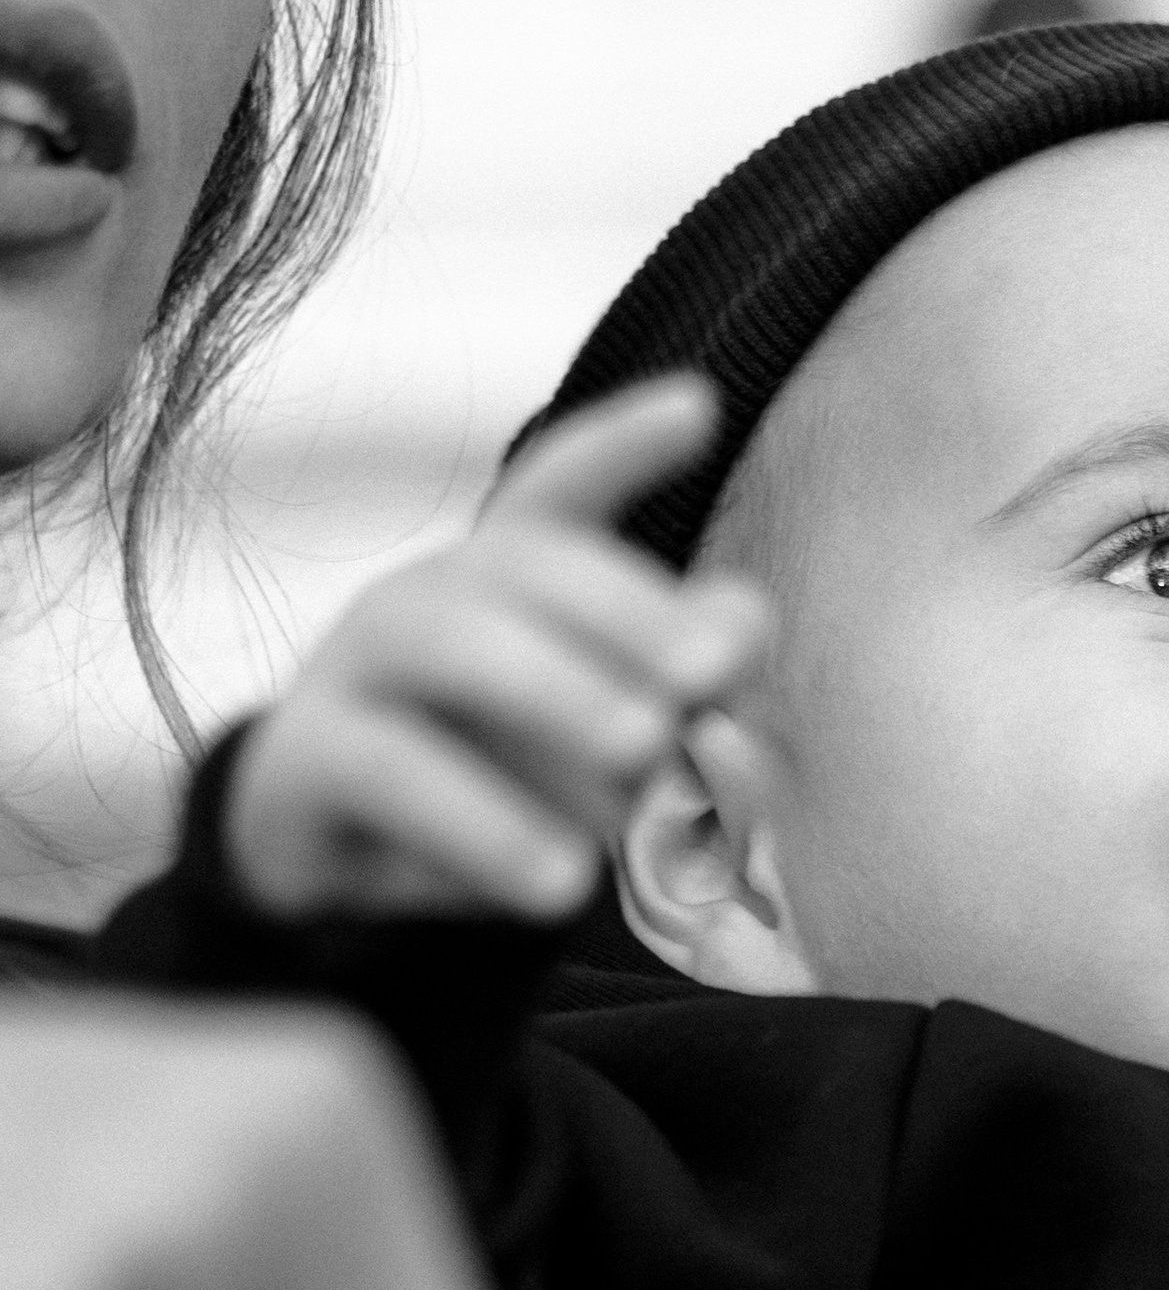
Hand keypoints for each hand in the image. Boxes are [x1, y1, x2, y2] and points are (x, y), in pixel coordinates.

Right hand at [226, 375, 769, 922]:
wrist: (326, 864)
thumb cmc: (492, 774)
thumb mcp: (598, 729)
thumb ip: (680, 677)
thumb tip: (746, 622)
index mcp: (501, 577)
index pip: (559, 488)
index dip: (623, 444)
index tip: (701, 406)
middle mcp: (423, 597)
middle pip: (517, 567)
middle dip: (620, 611)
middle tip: (706, 679)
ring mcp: (350, 668)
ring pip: (446, 651)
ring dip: (549, 699)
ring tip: (638, 765)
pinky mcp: (302, 762)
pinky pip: (388, 777)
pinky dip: (478, 828)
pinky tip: (557, 883)